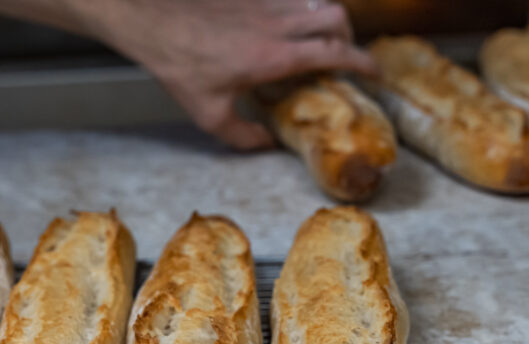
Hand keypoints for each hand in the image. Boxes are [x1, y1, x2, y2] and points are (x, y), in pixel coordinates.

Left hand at [87, 0, 375, 149]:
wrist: (153, 20)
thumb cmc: (179, 65)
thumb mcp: (208, 114)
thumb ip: (241, 134)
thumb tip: (264, 144)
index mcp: (275, 56)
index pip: (335, 52)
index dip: (363, 62)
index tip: (375, 73)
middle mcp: (278, 24)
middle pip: (337, 18)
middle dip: (350, 37)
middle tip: (345, 56)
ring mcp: (266, 3)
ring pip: (317, 1)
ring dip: (327, 20)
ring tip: (319, 42)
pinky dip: (301, 10)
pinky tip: (286, 27)